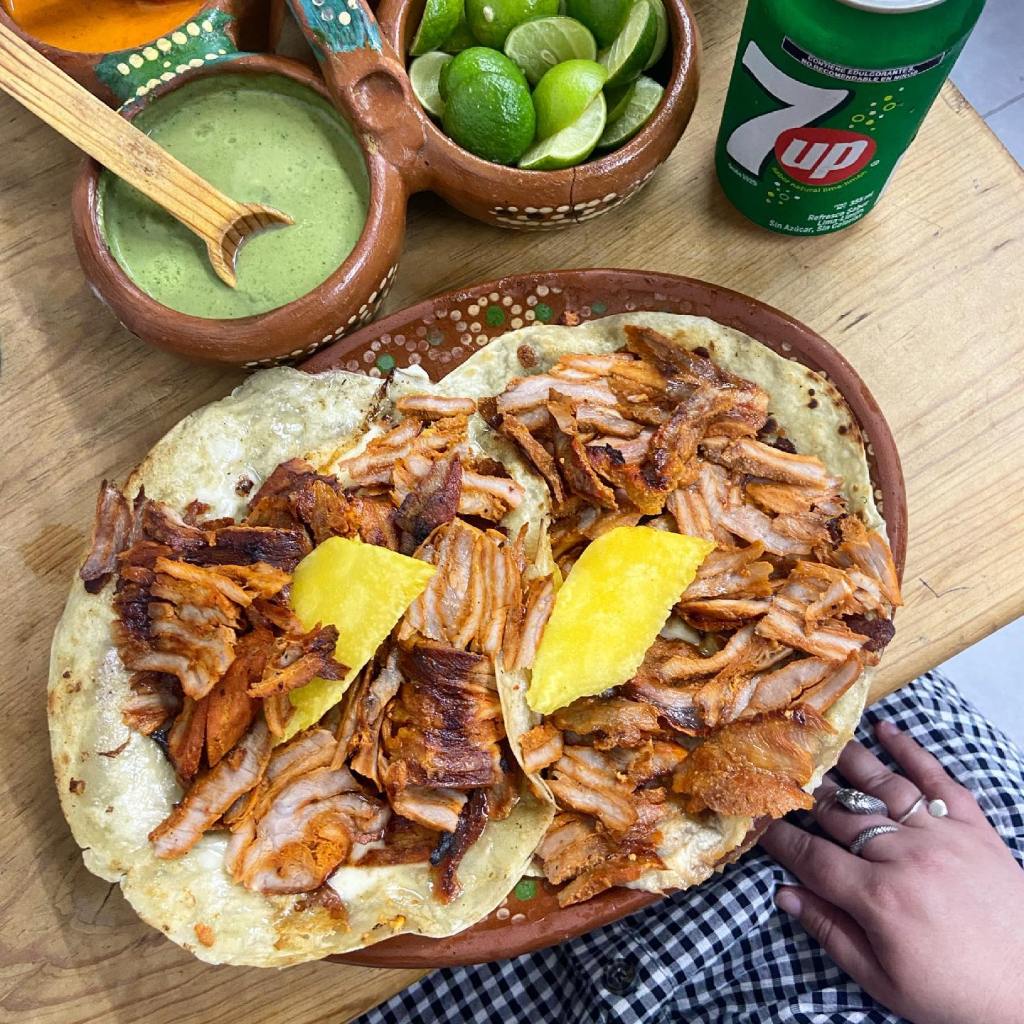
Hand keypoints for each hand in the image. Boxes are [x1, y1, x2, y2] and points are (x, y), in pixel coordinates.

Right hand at [760, 720, 1023, 1023]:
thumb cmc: (954, 995)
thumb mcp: (882, 980)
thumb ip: (830, 931)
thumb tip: (784, 894)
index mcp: (879, 898)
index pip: (812, 856)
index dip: (779, 838)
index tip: (758, 823)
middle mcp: (906, 857)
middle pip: (842, 813)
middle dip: (805, 796)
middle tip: (782, 779)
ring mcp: (943, 836)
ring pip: (883, 786)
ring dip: (848, 763)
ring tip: (820, 745)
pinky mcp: (974, 828)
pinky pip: (938, 779)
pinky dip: (912, 751)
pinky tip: (886, 730)